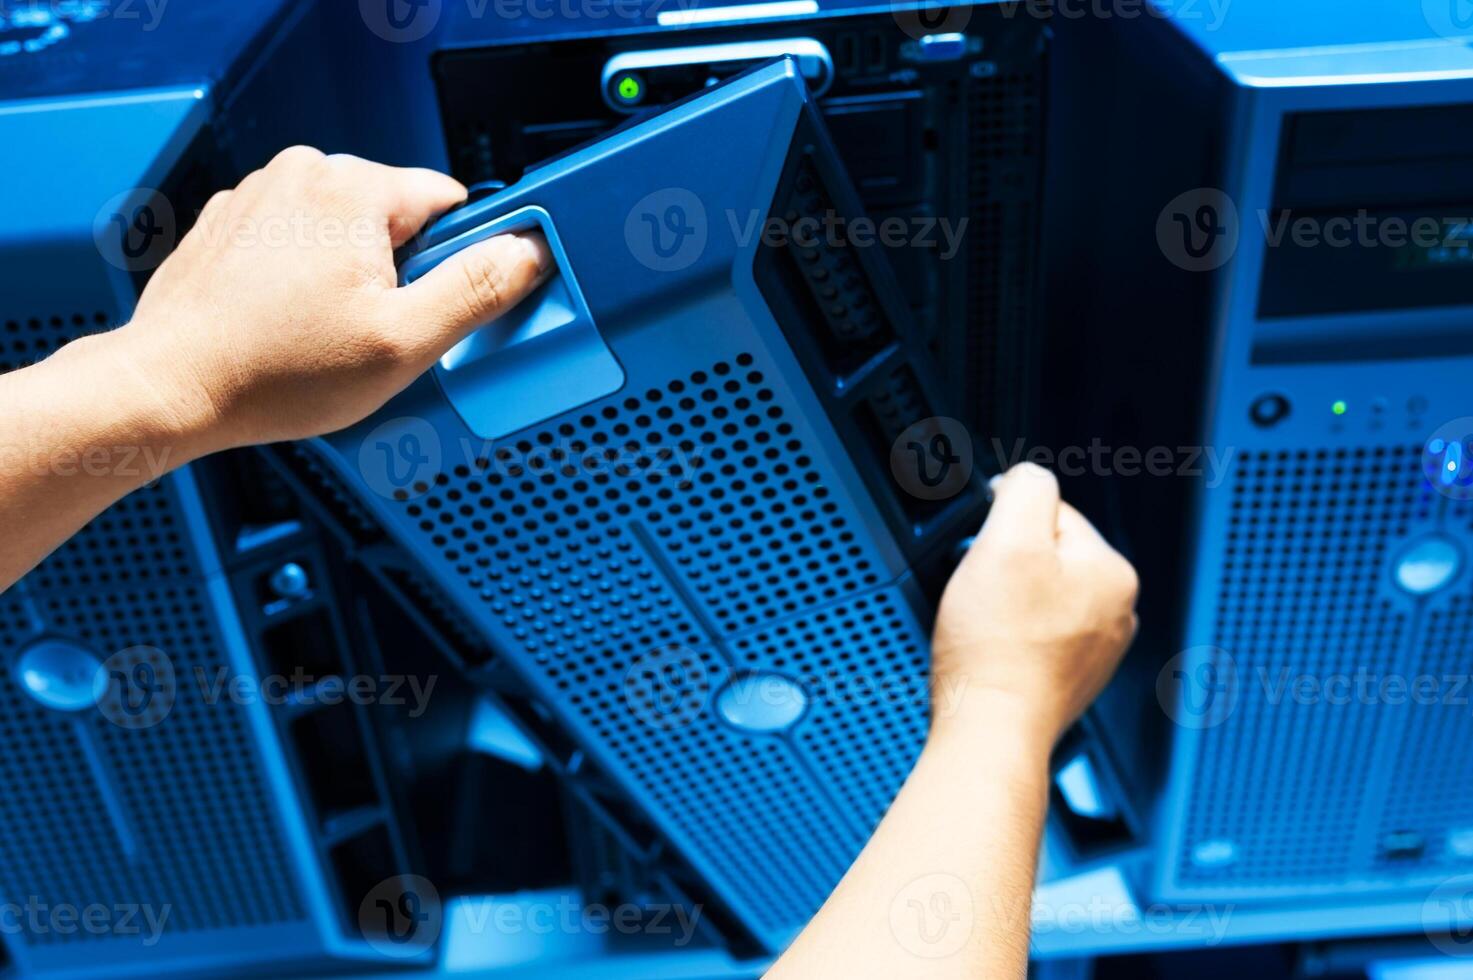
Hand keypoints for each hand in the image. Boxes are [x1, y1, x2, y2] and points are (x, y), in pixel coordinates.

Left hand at [101, 146, 551, 457]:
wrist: (172, 386)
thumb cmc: (277, 371)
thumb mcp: (403, 343)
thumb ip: (476, 291)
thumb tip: (528, 251)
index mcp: (352, 188)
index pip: (450, 202)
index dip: (460, 260)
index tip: (441, 306)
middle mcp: (303, 172)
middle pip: (399, 216)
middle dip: (404, 271)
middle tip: (379, 332)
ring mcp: (261, 193)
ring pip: (350, 228)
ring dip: (356, 275)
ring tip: (327, 331)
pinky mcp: (233, 221)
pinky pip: (302, 238)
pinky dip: (309, 275)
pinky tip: (294, 321)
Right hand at [930, 462, 1138, 746]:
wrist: (989, 729)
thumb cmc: (997, 648)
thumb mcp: (1007, 541)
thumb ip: (1025, 491)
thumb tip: (1026, 479)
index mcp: (1113, 572)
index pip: (1051, 514)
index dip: (1005, 529)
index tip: (986, 559)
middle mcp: (1116, 612)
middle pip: (1045, 555)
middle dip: (1008, 567)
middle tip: (984, 598)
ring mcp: (1096, 650)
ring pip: (1038, 597)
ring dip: (1007, 604)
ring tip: (988, 629)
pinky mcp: (1069, 679)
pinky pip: (1034, 636)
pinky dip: (1010, 639)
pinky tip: (994, 653)